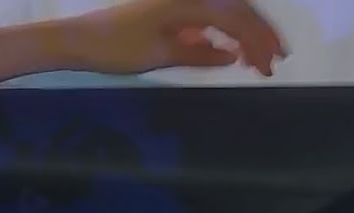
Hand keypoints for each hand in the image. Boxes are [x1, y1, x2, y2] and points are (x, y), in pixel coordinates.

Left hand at [51, 0, 289, 76]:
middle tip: (275, 60)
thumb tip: (232, 56)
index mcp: (190, 2)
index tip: (271, 65)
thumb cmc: (116, 47)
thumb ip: (199, 54)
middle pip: (236, 10)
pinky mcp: (168, 10)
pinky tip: (226, 50)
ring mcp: (178, 1)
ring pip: (223, 12)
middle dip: (259, 34)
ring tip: (256, 58)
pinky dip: (221, 32)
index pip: (237, 18)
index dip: (258, 41)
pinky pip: (205, 16)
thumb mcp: (160, 55)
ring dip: (243, 33)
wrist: (78, 40)